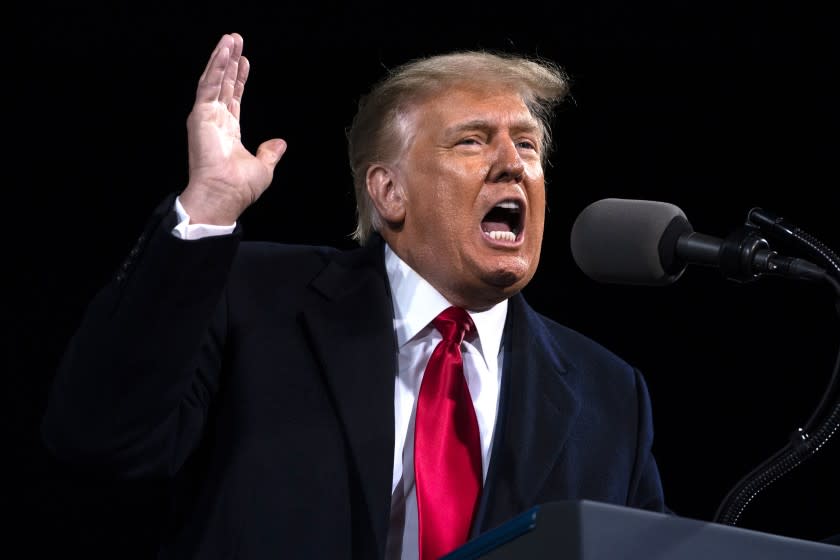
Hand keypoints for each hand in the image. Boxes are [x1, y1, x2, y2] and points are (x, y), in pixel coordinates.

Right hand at [179, 33, 286, 224]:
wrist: (224, 195)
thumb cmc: (239, 187)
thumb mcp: (263, 167)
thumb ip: (269, 153)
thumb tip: (280, 143)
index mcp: (228, 131)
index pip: (234, 98)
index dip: (240, 80)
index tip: (246, 61)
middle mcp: (215, 121)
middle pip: (224, 84)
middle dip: (230, 62)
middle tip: (236, 40)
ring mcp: (206, 117)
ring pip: (214, 80)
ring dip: (221, 58)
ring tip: (230, 38)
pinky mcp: (200, 115)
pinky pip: (208, 86)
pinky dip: (216, 67)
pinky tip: (223, 52)